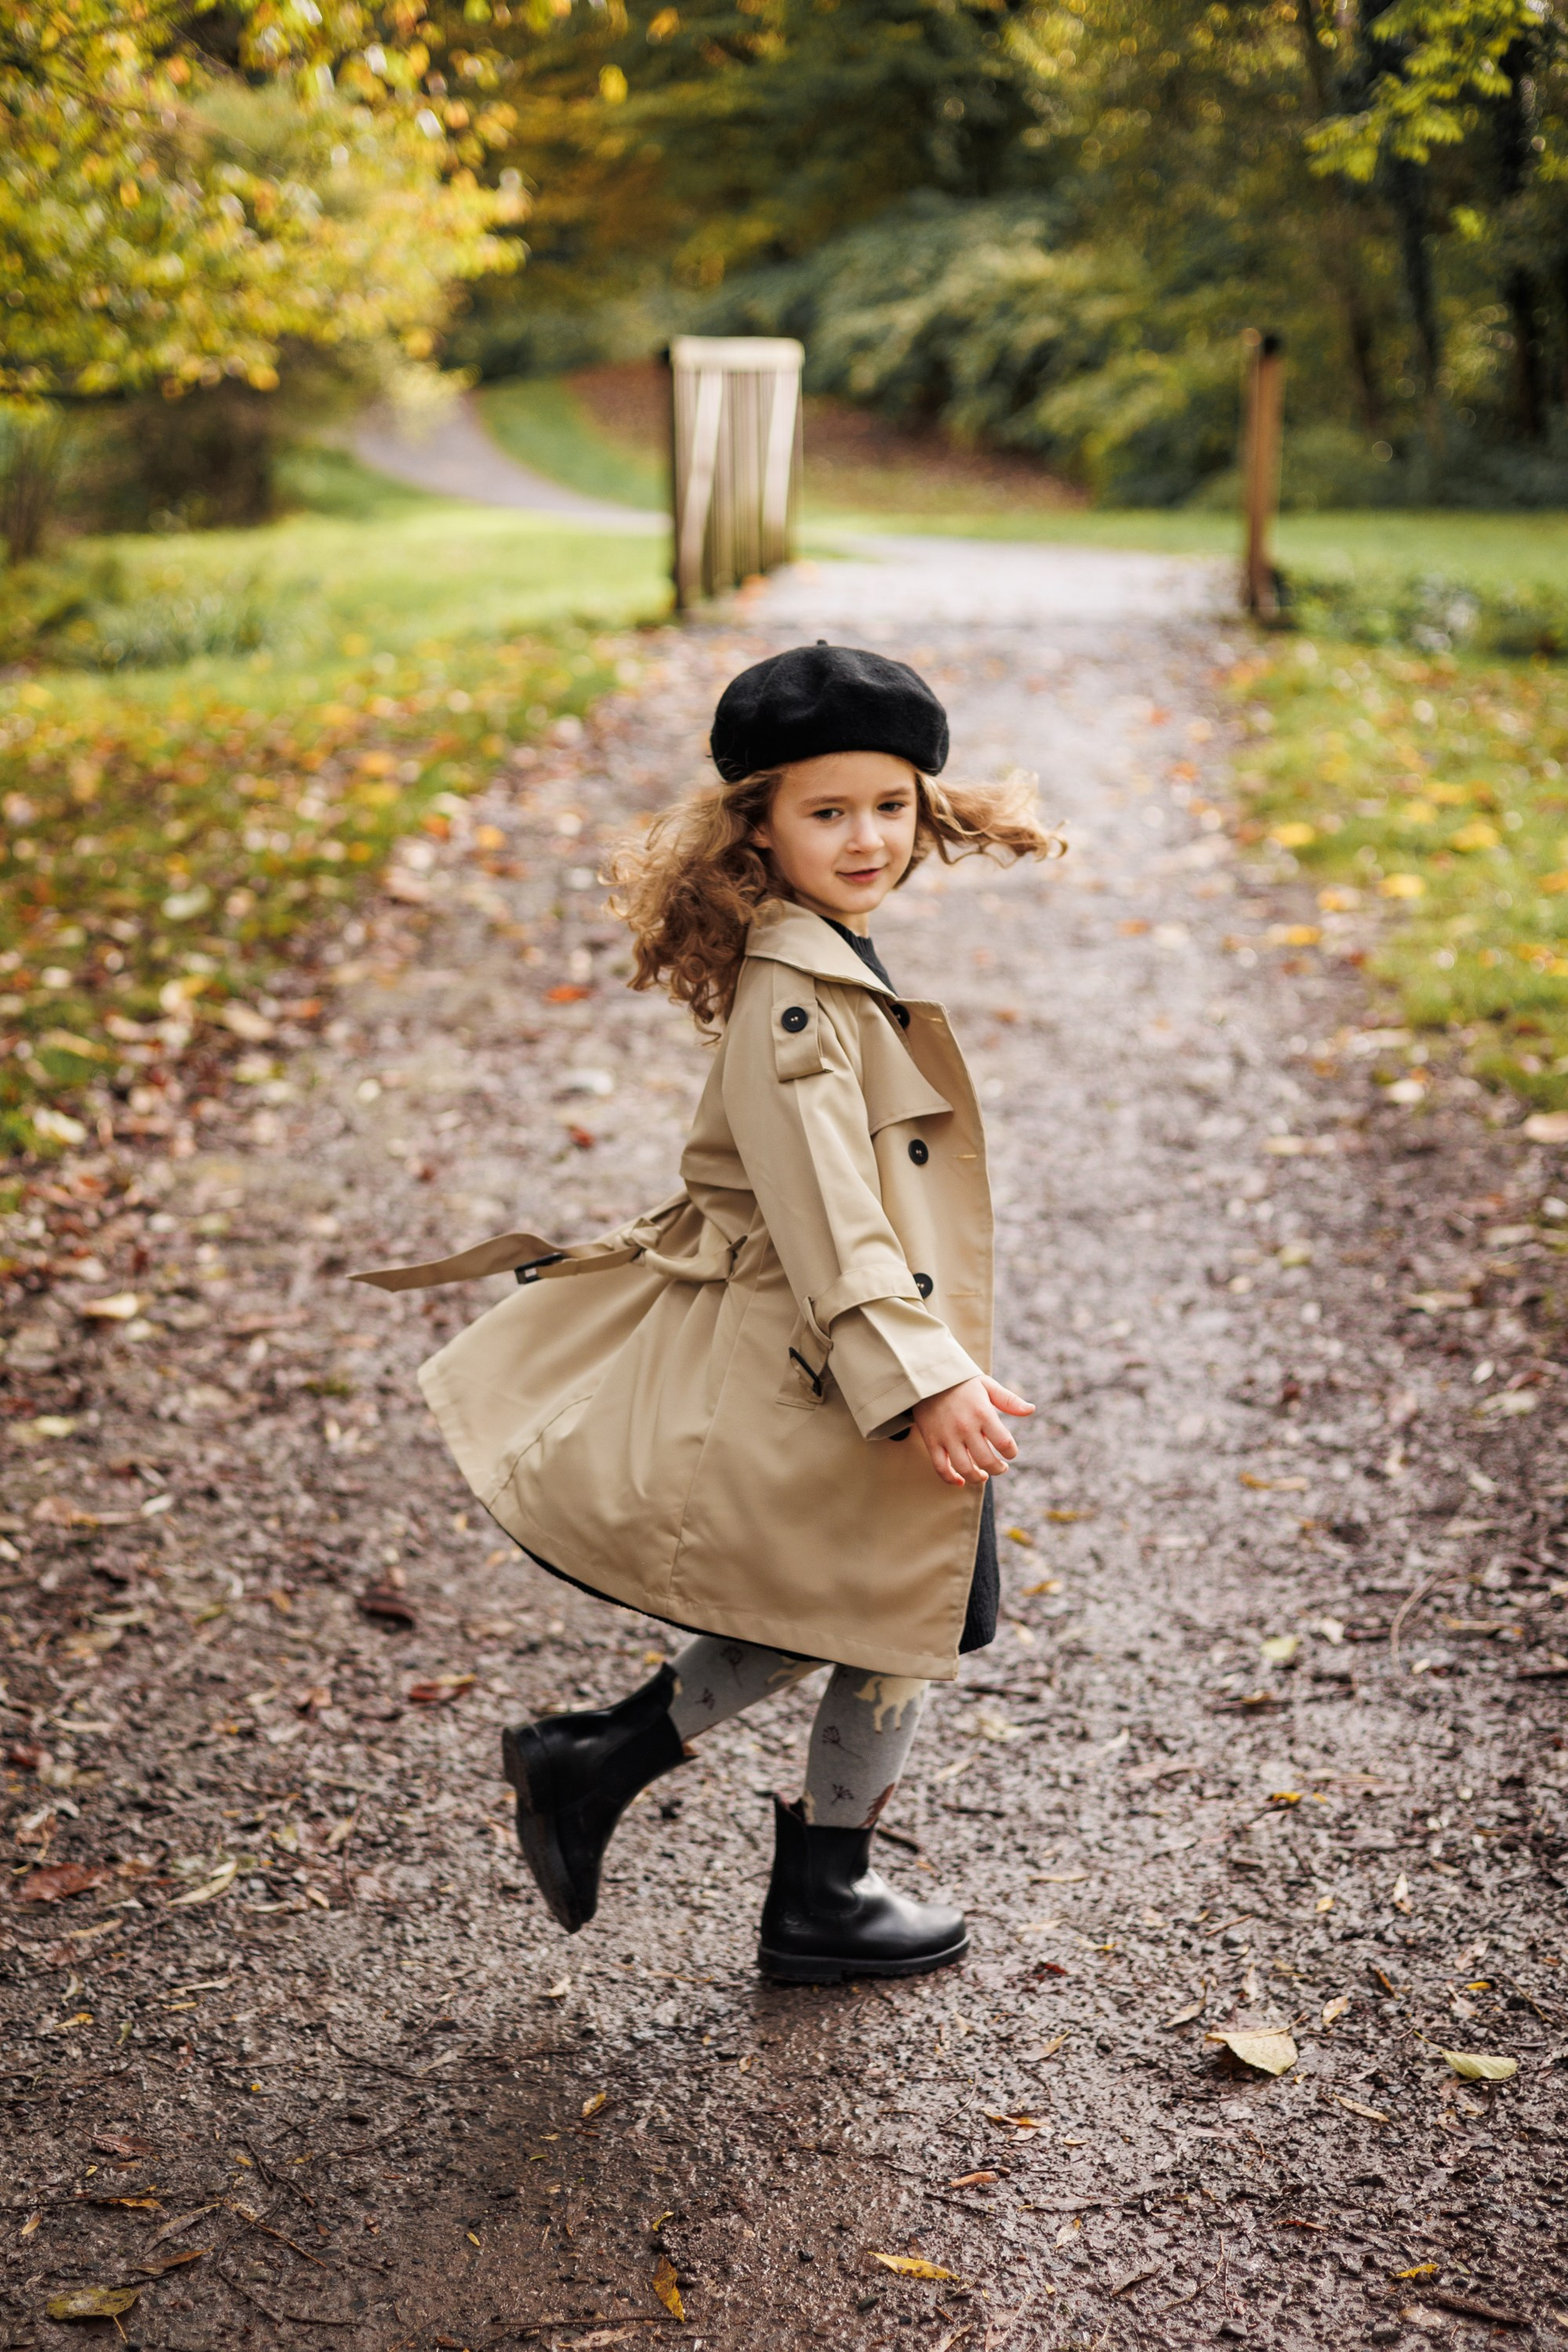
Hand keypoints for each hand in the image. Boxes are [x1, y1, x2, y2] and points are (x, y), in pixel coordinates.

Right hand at [910, 1374, 1033, 1487]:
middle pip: (986, 1460)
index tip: (1011, 1452)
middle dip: (997, 1469)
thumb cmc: (962, 1383)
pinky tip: (960, 1481)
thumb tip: (1031, 1410)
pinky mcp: (932, 1441)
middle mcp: (965, 1426)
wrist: (926, 1378)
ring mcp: (947, 1436)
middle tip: (1001, 1467)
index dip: (1011, 1452)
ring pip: (964, 1468)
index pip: (1004, 1442)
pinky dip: (951, 1479)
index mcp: (982, 1413)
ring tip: (983, 1475)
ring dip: (977, 1478)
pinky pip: (941, 1467)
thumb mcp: (987, 1385)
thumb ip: (1009, 1400)